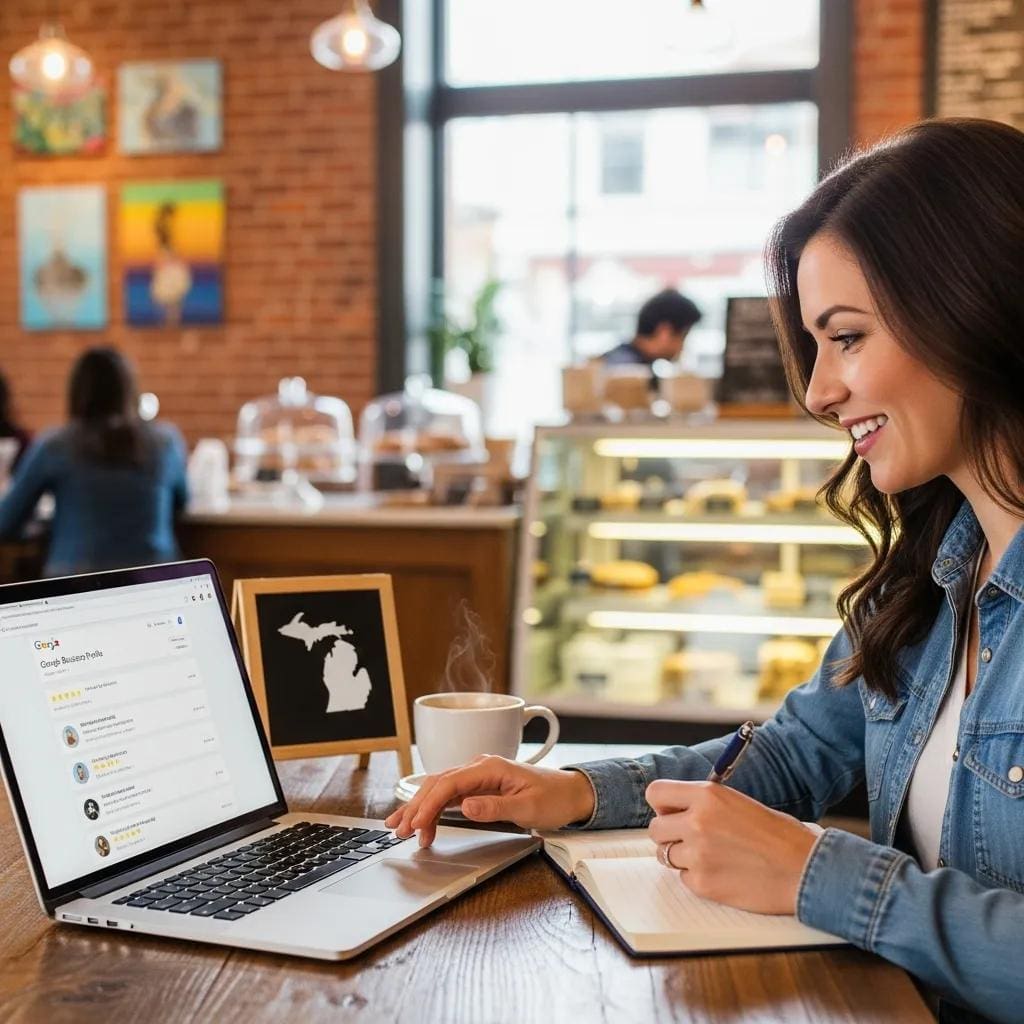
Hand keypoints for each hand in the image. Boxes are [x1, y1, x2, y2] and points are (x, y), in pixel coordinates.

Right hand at [384, 755, 595, 847]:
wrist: (570, 793)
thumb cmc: (553, 798)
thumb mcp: (527, 807)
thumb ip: (495, 807)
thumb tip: (466, 806)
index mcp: (489, 767)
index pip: (449, 783)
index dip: (429, 804)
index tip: (416, 824)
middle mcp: (479, 768)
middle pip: (437, 784)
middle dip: (415, 806)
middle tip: (398, 829)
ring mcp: (478, 777)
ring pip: (439, 789)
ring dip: (419, 807)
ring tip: (400, 826)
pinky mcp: (479, 788)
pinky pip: (449, 796)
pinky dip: (433, 809)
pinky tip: (422, 822)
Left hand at [646, 780, 818, 914]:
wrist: (805, 869)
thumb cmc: (779, 835)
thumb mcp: (737, 802)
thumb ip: (704, 803)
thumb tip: (675, 809)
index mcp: (706, 795)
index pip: (655, 793)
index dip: (663, 805)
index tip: (671, 812)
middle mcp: (696, 822)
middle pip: (656, 829)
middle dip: (670, 834)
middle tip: (691, 839)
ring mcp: (697, 855)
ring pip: (666, 855)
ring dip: (683, 857)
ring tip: (712, 857)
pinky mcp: (703, 883)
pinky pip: (684, 879)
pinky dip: (698, 878)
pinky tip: (722, 873)